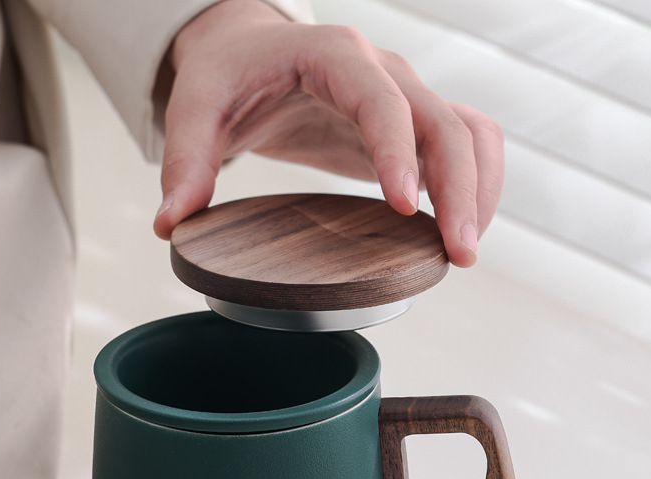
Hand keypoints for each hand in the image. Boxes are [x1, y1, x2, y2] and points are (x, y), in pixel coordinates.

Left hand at [153, 0, 503, 266]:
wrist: (253, 51)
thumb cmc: (229, 74)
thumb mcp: (197, 106)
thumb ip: (185, 160)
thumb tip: (170, 224)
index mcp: (332, 57)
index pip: (380, 99)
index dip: (396, 150)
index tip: (402, 205)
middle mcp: (382, 72)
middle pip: (445, 122)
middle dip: (460, 188)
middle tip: (458, 254)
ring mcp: (404, 97)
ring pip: (470, 133)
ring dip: (481, 190)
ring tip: (465, 252)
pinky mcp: (410, 126)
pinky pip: (465, 145)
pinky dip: (476, 185)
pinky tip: (459, 230)